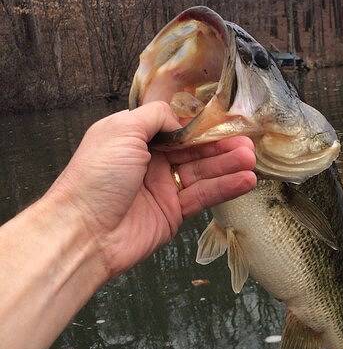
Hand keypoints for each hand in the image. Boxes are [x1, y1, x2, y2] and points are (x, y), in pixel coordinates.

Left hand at [47, 102, 255, 277]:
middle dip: (220, 146)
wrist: (84, 231)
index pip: (175, 128)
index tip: (226, 121)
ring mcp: (162, 188)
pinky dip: (225, 188)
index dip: (200, 126)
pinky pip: (203, 197)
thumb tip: (180, 120)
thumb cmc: (97, 175)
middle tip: (249, 143)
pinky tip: (245, 180)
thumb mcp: (122, 130)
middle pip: (193, 150)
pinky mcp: (173, 214)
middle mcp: (149, 161)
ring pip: (202, 172)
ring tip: (252, 160)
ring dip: (228, 166)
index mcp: (134, 138)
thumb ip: (155, 117)